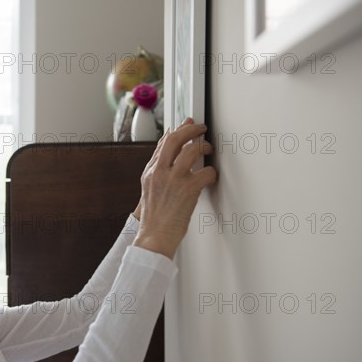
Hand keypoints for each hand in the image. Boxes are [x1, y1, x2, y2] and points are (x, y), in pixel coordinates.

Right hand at [132, 117, 216, 258]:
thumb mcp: (149, 192)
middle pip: (175, 139)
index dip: (175, 131)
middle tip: (200, 128)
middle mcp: (159, 172)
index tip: (184, 125)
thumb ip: (159, 175)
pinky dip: (211, 172)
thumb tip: (168, 162)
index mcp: (150, 173)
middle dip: (190, 129)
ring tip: (208, 149)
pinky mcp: (187, 189)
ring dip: (203, 147)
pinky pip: (206, 172)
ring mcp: (173, 179)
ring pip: (191, 150)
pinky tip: (211, 176)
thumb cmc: (154, 220)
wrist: (154, 237)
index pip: (162, 144)